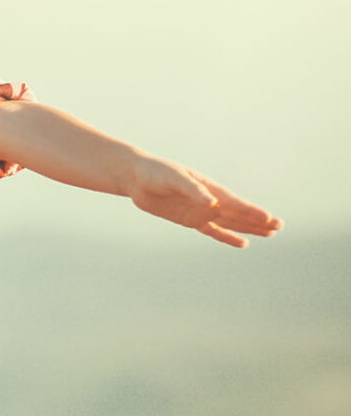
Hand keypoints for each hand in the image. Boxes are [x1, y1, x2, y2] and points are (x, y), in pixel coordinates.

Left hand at [124, 155, 282, 247]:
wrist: (137, 177)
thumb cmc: (156, 172)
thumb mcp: (173, 178)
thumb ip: (192, 189)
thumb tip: (211, 203)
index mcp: (209, 188)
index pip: (235, 203)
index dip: (253, 212)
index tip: (270, 219)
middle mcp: (209, 201)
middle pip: (238, 214)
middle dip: (258, 220)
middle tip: (279, 227)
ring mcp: (201, 211)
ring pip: (230, 223)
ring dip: (248, 229)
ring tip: (270, 234)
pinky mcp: (190, 219)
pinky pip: (212, 231)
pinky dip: (226, 237)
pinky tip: (242, 243)